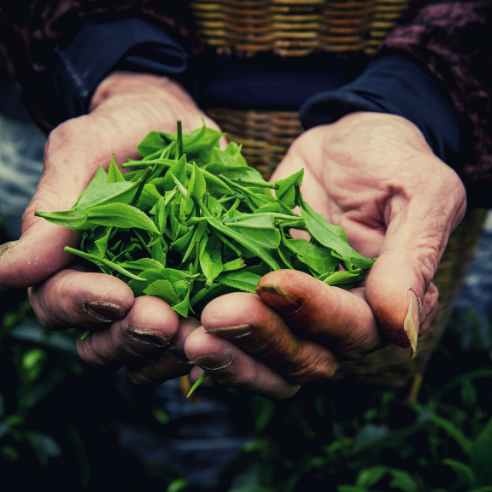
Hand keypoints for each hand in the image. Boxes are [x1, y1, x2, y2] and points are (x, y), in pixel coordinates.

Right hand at [0, 72, 217, 378]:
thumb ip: (51, 212)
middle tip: (160, 322)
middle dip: (129, 337)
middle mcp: (112, 290)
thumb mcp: (83, 153)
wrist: (178, 125)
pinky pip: (201, 332)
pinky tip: (228, 335)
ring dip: (170, 350)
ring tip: (197, 333)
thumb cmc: (122, 132)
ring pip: (151, 348)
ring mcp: (158, 296)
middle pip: (104, 340)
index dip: (82, 305)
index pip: (60, 301)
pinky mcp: (200, 294)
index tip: (115, 296)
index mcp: (71, 262)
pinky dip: (210, 342)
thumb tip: (5, 271)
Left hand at [184, 112, 466, 398]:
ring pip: (264, 351)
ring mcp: (293, 307)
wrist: (348, 141)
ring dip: (227, 350)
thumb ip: (412, 257)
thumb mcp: (420, 193)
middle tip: (213, 319)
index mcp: (382, 301)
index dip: (313, 313)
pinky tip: (174, 324)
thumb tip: (403, 330)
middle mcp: (337, 316)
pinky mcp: (256, 286)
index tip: (274, 283)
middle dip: (260, 340)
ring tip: (186, 335)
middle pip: (302, 355)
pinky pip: (235, 319)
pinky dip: (207, 328)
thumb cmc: (392, 158)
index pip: (351, 328)